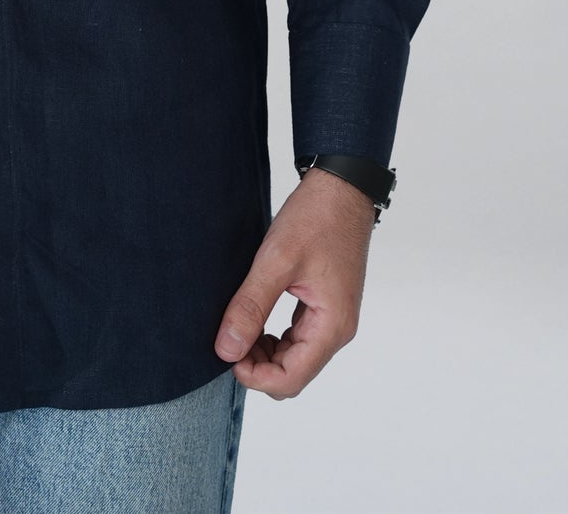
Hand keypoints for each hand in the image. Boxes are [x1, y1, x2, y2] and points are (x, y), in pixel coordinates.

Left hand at [214, 166, 373, 397]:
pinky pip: (299, 336)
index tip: (226, 354)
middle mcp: (338, 329)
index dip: (255, 378)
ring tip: (237, 325)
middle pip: (293, 373)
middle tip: (227, 338)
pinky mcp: (327, 305)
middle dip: (257, 366)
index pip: (291, 379)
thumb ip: (250, 307)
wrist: (341, 187)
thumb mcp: (276, 260)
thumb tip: (226, 350)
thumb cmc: (315, 218)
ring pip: (296, 357)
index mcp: (332, 326)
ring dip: (265, 352)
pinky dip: (275, 336)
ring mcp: (334, 318)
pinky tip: (255, 317)